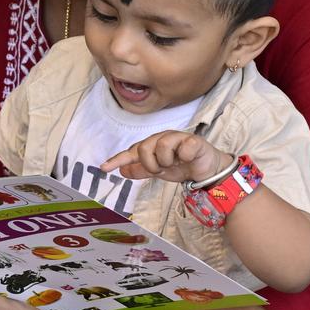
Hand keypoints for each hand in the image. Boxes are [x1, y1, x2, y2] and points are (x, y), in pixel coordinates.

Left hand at [101, 131, 233, 183]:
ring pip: (161, 146)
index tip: (104, 168)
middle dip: (151, 164)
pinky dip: (185, 156)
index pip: (131, 152)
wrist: (205, 170)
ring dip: (167, 162)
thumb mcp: (158, 171)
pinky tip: (188, 158)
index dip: (118, 159)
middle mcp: (162, 138)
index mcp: (152, 145)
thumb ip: (140, 170)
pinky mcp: (194, 141)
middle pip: (144, 148)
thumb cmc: (181, 166)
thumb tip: (122, 171)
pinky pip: (184, 147)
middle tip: (162, 169)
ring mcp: (178, 138)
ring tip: (175, 164)